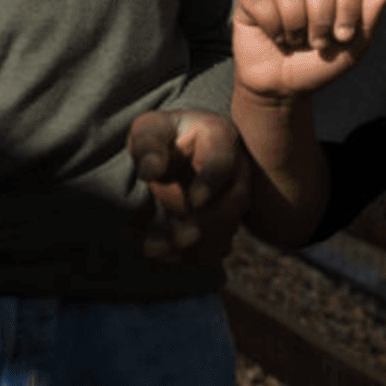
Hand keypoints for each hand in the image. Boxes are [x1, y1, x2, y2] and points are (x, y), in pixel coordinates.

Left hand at [126, 109, 252, 266]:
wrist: (178, 150)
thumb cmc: (163, 136)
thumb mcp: (150, 128)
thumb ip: (148, 143)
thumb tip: (151, 170)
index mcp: (220, 139)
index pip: (223, 162)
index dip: (211, 182)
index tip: (194, 201)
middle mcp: (236, 171)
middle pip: (233, 202)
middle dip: (208, 224)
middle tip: (179, 239)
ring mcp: (234, 199)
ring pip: (226, 230)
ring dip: (195, 248)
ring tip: (152, 249)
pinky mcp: (224, 224)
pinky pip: (215, 246)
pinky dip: (189, 257)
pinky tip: (160, 255)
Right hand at [232, 0, 385, 101]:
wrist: (281, 89)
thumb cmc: (316, 67)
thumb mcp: (349, 53)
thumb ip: (367, 24)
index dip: (347, 10)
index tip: (343, 37)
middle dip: (320, 20)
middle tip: (317, 43)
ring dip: (294, 25)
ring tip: (293, 40)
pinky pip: (262, 1)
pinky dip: (271, 26)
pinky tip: (273, 36)